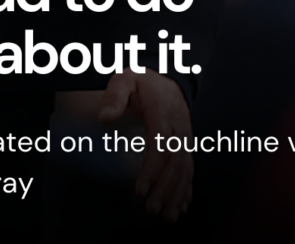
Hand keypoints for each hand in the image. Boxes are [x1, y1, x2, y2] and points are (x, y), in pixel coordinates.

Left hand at [98, 67, 192, 221]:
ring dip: (178, 194)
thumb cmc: (142, 82)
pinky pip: (190, 169)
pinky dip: (187, 189)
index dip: (153, 168)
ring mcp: (186, 137)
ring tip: (168, 216)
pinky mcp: (187, 145)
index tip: (140, 188)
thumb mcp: (124, 79)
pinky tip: (182, 206)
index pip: (161, 143)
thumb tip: (104, 117)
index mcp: (163, 111)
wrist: (166, 79)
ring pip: (187, 169)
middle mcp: (179, 126)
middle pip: (176, 161)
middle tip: (151, 208)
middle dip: (165, 188)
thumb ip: (114, 96)